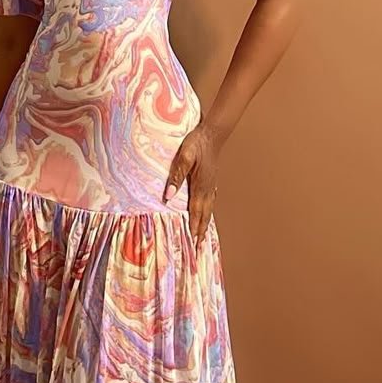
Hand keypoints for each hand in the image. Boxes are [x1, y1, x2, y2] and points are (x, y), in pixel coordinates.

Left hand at [163, 123, 220, 259]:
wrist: (213, 133)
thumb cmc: (197, 143)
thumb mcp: (184, 157)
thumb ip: (176, 176)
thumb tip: (168, 196)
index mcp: (200, 187)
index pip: (196, 213)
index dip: (193, 230)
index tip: (193, 245)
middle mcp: (208, 190)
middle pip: (204, 216)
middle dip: (200, 233)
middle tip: (199, 250)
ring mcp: (211, 185)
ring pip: (208, 210)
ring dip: (205, 224)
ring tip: (202, 237)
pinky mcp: (211, 181)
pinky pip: (210, 202)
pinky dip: (207, 212)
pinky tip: (206, 213)